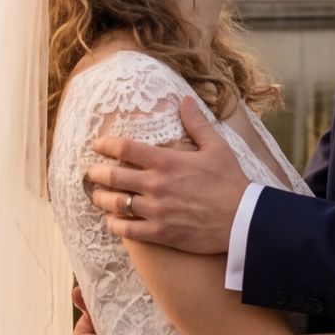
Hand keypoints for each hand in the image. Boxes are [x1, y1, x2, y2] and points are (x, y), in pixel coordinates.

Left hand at [85, 127, 246, 256]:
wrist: (244, 219)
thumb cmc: (231, 182)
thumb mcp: (217, 147)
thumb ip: (196, 124)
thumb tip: (185, 101)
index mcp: (167, 161)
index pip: (125, 148)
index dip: (106, 145)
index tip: (97, 145)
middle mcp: (157, 185)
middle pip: (113, 176)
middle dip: (96, 173)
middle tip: (89, 173)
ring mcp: (157, 210)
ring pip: (115, 204)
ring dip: (100, 199)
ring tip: (96, 196)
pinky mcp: (161, 233)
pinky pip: (127, 230)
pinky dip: (114, 225)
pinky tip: (111, 221)